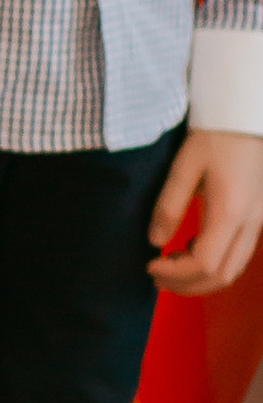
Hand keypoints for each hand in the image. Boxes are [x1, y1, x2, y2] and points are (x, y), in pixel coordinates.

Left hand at [150, 129, 262, 295]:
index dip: (176, 273)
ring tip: (170, 266)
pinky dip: (215, 264)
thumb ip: (169, 205)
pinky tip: (191, 249)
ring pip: (234, 270)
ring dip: (201, 278)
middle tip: (156, 275)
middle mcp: (250, 223)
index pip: (205, 264)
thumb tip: (155, 242)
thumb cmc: (215, 137)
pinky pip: (240, 255)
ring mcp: (259, 223)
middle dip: (186, 284)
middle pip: (222, 276)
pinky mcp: (259, 218)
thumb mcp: (184, 166)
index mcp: (230, 212)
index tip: (150, 265)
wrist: (246, 117)